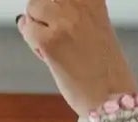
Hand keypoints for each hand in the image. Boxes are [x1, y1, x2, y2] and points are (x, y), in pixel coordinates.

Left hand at [17, 0, 137, 116]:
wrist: (110, 96)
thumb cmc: (104, 70)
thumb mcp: (95, 26)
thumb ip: (71, 14)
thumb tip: (34, 13)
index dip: (54, 7)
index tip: (58, 22)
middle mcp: (79, 4)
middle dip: (42, 14)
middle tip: (54, 36)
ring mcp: (64, 21)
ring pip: (33, 7)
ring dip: (35, 26)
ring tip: (52, 45)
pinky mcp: (51, 41)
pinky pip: (28, 30)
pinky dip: (32, 43)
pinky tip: (47, 55)